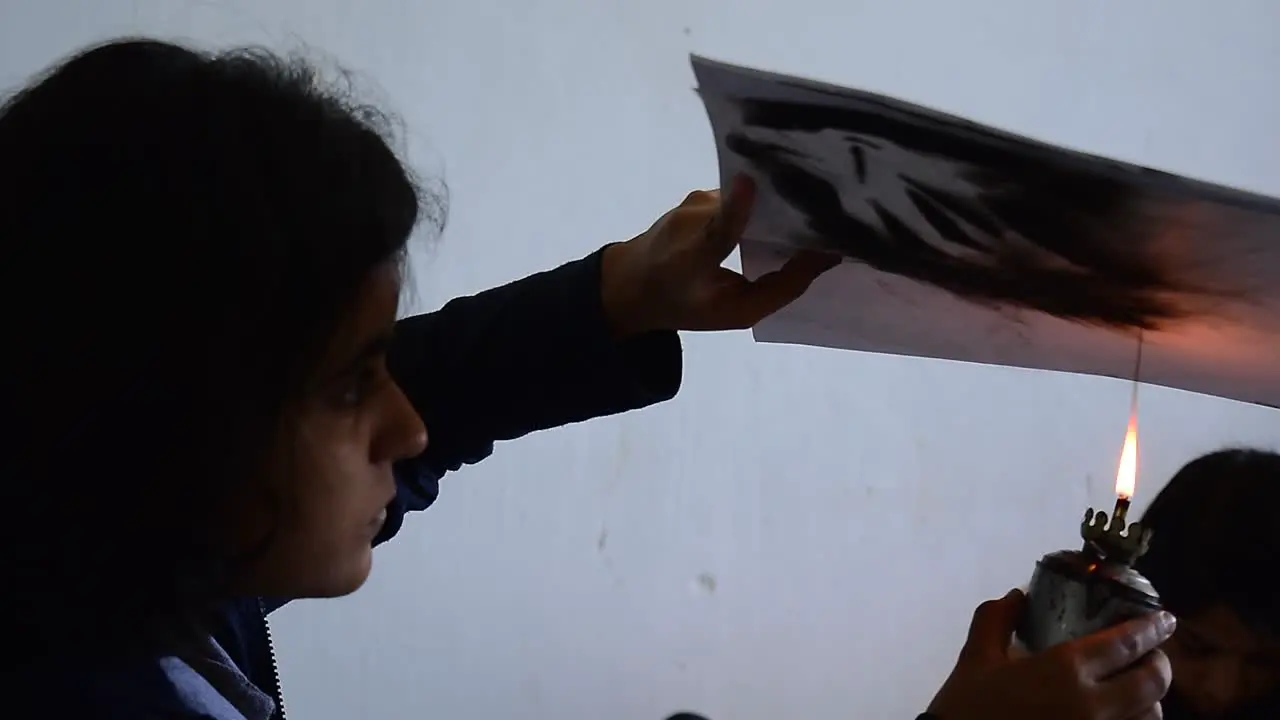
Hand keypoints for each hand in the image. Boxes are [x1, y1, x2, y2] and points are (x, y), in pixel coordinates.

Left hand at [600, 174, 839, 337]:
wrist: (629, 283)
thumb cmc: (683, 304)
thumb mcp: (735, 312)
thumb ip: (781, 289)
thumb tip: (827, 256)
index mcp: (694, 256)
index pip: (717, 229)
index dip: (736, 208)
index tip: (752, 182)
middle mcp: (693, 219)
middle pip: (751, 205)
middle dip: (791, 206)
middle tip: (835, 213)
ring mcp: (695, 200)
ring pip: (748, 197)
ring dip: (778, 205)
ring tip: (815, 212)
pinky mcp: (699, 194)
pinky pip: (738, 196)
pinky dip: (760, 205)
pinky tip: (783, 212)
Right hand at [927, 590, 1174, 719]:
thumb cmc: (968, 706)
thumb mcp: (975, 658)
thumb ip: (996, 620)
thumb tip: (1018, 596)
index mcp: (1065, 669)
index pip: (1126, 643)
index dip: (1152, 628)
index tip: (1165, 619)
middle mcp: (1093, 703)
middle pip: (1151, 682)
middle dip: (1159, 663)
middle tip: (1152, 653)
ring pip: (1149, 715)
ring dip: (1150, 698)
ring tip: (1137, 687)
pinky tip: (1123, 714)